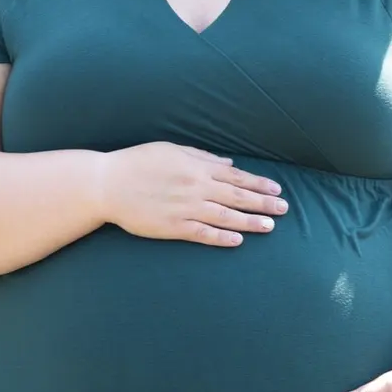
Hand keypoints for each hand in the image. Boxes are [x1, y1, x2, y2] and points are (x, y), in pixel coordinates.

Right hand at [99, 143, 287, 245]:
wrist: (108, 184)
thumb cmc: (138, 162)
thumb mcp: (172, 150)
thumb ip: (202, 157)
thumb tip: (228, 164)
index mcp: (197, 168)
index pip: (236, 177)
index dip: (258, 184)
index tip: (276, 189)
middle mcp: (196, 188)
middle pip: (237, 197)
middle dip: (263, 203)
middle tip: (284, 209)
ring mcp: (185, 209)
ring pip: (225, 217)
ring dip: (249, 222)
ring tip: (270, 226)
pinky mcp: (173, 227)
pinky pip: (202, 234)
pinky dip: (221, 238)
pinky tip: (238, 241)